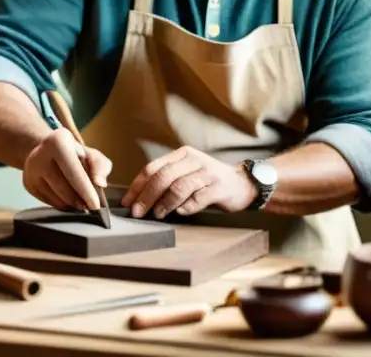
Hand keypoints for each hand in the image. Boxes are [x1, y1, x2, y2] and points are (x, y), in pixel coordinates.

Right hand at [22, 127, 111, 212]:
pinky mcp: (27, 184)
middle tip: (91, 208)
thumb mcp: (92, 155)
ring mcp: (31, 170)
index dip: (85, 190)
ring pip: (54, 196)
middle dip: (79, 200)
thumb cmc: (75, 154)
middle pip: (62, 186)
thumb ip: (101, 166)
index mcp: (57, 141)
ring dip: (71, 205)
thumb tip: (100, 183)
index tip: (95, 205)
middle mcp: (40, 154)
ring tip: (82, 204)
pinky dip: (61, 204)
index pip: (73, 170)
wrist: (48, 151)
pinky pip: (47, 201)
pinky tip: (69, 201)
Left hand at [120, 146, 257, 219]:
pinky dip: (186, 207)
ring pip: (179, 186)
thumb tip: (138, 198)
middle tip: (137, 212)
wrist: (242, 183)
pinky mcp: (219, 187)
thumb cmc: (208, 181)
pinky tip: (179, 213)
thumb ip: (167, 180)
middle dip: (147, 196)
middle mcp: (194, 160)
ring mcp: (208, 173)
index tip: (127, 202)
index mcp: (182, 155)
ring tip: (157, 215)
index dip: (138, 186)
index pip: (153, 167)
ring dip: (165, 203)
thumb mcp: (187, 173)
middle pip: (164, 176)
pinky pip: (198, 198)